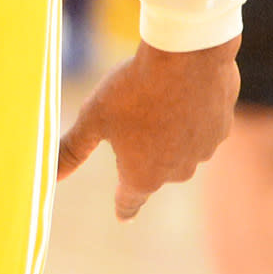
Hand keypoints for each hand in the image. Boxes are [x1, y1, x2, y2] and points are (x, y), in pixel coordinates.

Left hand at [58, 35, 239, 218]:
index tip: (123, 216)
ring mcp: (204, 151)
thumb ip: (73, 149)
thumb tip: (50, 175)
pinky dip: (190, 110)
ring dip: (168, 128)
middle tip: (134, 115)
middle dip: (143, 150)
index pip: (130, 199)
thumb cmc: (133, 89)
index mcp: (143, 175)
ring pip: (180, 144)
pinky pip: (200, 123)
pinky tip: (182, 87)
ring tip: (156, 97)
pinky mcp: (222, 128)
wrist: (187, 57)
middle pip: (154, 167)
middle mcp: (177, 172)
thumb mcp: (93, 118)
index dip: (124, 205)